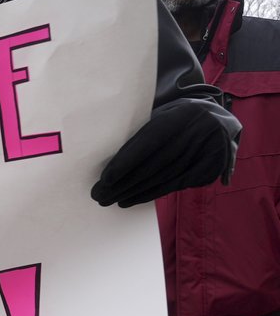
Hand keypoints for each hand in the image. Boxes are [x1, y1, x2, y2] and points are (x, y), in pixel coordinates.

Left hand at [91, 99, 235, 207]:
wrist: (215, 121)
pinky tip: (132, 199)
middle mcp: (196, 133)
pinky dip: (152, 193)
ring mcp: (208, 151)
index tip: (105, 178)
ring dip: (135, 192)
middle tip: (100, 195)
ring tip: (112, 199)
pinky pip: (176, 185)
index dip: (126, 162)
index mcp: (179, 116)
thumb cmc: (174, 120)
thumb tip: (110, 161)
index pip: (148, 143)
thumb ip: (141, 134)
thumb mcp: (161, 117)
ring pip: (164, 178)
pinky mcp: (211, 168)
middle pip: (154, 164)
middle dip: (125, 182)